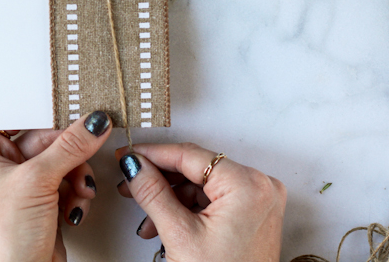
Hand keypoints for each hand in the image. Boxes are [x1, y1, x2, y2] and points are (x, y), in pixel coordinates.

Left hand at [0, 111, 111, 261]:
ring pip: (63, 161)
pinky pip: (69, 182)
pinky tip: (73, 209)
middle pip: (47, 139)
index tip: (74, 104)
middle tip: (90, 150)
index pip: (19, 114)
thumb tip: (94, 122)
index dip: (47, 111)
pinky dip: (77, 194)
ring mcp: (22, 185)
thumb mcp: (36, 181)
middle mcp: (0, 165)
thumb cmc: (2, 239)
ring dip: (77, 177)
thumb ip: (69, 146)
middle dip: (70, 155)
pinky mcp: (41, 202)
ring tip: (79, 193)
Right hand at [115, 143, 285, 261]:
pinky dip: (189, 210)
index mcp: (248, 185)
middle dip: (160, 181)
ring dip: (171, 200)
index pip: (191, 155)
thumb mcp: (180, 235)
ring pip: (203, 186)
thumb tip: (135, 166)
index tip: (128, 154)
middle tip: (130, 183)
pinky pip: (214, 200)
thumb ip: (153, 193)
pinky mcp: (254, 214)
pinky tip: (166, 225)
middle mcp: (260, 186)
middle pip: (197, 169)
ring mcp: (259, 200)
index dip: (153, 154)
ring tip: (148, 221)